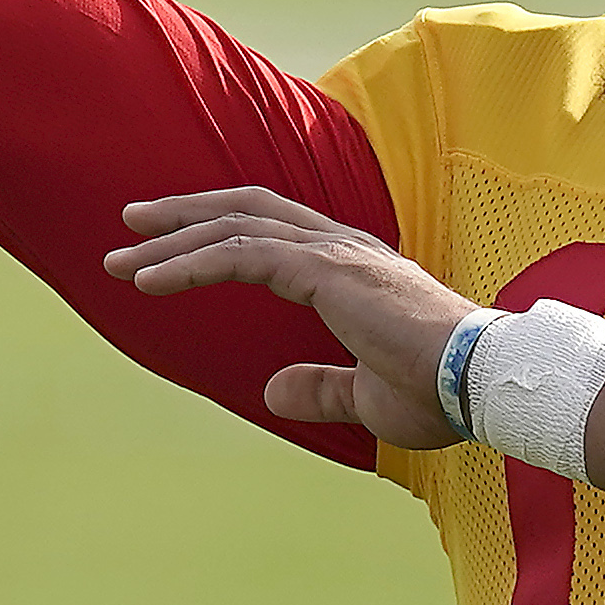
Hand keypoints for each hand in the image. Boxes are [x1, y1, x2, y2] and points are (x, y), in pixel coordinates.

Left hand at [106, 187, 475, 450]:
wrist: (484, 383)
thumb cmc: (442, 392)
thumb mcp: (366, 395)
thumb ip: (320, 386)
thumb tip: (272, 390)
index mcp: (353, 268)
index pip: (272, 230)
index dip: (218, 230)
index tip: (167, 243)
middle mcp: (342, 247)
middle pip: (246, 209)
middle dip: (184, 214)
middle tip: (130, 223)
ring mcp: (335, 253)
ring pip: (235, 227)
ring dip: (171, 239)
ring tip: (119, 257)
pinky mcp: (328, 271)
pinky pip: (243, 255)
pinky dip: (190, 263)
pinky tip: (149, 281)